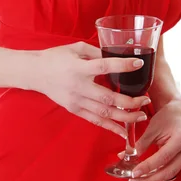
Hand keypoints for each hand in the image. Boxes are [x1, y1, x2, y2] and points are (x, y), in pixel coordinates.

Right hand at [36, 41, 150, 138]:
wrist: (36, 72)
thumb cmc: (56, 57)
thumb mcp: (76, 48)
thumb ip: (96, 53)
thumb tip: (116, 57)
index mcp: (79, 67)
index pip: (104, 67)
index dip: (122, 66)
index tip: (139, 64)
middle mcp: (78, 86)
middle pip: (107, 97)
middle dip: (129, 101)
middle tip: (145, 100)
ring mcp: (76, 100)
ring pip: (103, 112)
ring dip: (124, 116)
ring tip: (141, 116)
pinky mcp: (74, 109)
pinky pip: (95, 120)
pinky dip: (110, 127)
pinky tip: (123, 132)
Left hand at [119, 99, 180, 180]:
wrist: (179, 112)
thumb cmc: (166, 117)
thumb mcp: (152, 127)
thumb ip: (142, 143)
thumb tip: (128, 157)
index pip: (163, 157)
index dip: (148, 167)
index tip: (134, 173)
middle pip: (168, 171)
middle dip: (149, 178)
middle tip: (134, 180)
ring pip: (170, 174)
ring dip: (153, 178)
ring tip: (138, 179)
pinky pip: (171, 170)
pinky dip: (158, 174)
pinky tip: (147, 174)